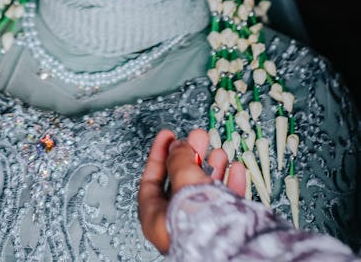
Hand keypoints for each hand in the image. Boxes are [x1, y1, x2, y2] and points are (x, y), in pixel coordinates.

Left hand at [138, 128, 246, 254]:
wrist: (233, 248)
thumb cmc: (201, 225)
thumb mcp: (184, 179)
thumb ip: (178, 159)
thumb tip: (178, 146)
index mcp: (155, 218)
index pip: (151, 179)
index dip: (159, 153)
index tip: (167, 136)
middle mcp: (176, 225)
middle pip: (181, 181)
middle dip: (191, 156)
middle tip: (198, 139)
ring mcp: (199, 228)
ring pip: (204, 190)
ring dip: (213, 167)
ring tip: (219, 152)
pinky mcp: (222, 230)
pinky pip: (224, 201)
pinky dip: (230, 183)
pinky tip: (234, 169)